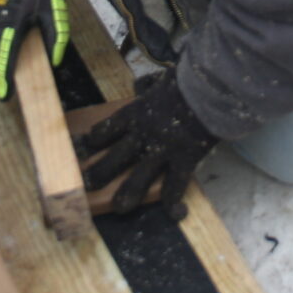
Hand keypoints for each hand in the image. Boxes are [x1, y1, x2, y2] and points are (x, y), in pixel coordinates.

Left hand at [77, 75, 216, 218]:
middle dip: (98, 173)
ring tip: (119, 208)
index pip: (106, 129)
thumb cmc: (186, 79)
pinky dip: (176, 202)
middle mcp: (143, 135)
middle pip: (114, 157)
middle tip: (86, 184)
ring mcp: (162, 151)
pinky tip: (176, 214)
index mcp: (135, 113)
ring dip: (127, 195)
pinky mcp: (183, 160)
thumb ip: (148, 86)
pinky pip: (176, 185)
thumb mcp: (161, 78)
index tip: (82, 148)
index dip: (93, 140)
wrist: (210, 88)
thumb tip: (139, 87)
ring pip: (138, 178)